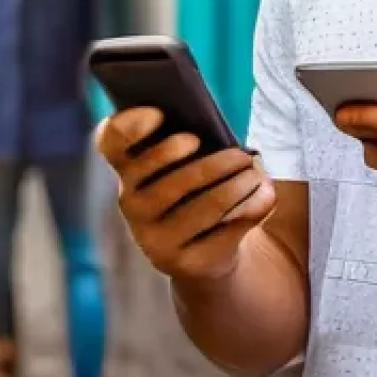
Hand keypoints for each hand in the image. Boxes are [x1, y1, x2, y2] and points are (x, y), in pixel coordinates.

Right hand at [95, 107, 276, 282]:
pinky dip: (252, 208)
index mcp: (128, 169)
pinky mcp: (183, 263)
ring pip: (205, 208)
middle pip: (172, 181)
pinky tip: (265, 195)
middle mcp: (132, 204)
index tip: (161, 114)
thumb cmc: (196, 191)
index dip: (130, 125)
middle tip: (241, 155)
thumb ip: (194, 144)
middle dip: (214, 165)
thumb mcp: (185, 165)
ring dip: (239, 186)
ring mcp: (154, 238)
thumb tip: (234, 145)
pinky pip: (226, 231)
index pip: (111, 142)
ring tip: (257, 173)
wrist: (202, 253)